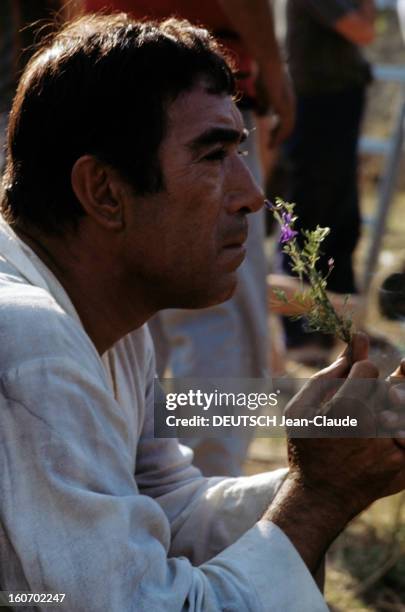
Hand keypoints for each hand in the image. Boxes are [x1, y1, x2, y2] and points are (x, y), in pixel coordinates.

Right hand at [258, 64, 294, 147]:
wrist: (269, 64)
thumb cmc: (264, 75)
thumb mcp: (262, 93)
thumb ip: (263, 104)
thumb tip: (262, 115)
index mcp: (286, 102)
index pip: (285, 121)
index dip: (277, 131)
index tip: (269, 139)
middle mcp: (290, 104)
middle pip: (287, 126)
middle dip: (278, 137)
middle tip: (270, 146)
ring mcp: (289, 105)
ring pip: (287, 127)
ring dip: (279, 138)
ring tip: (270, 146)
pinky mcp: (285, 105)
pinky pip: (285, 124)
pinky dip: (279, 134)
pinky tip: (273, 139)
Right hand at [264, 333, 404, 573]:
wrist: (321, 498)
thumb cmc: (307, 449)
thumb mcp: (301, 409)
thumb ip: (328, 374)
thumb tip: (358, 340)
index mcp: (346, 409)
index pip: (367, 369)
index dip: (356, 373)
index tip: (346, 387)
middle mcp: (373, 428)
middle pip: (389, 387)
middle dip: (375, 391)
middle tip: (360, 408)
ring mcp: (393, 449)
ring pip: (402, 409)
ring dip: (390, 410)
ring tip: (375, 421)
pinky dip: (398, 429)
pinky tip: (386, 434)